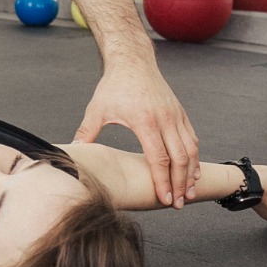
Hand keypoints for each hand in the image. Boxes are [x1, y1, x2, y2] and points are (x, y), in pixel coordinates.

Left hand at [73, 60, 199, 206]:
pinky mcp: (180, 113)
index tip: (165, 198)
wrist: (133, 62)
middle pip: (180, 158)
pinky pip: (191, 138)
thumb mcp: (97, 109)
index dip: (162, 181)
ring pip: (190, 149)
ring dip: (191, 173)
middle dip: (180, 183)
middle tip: (178, 204)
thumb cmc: (113, 86)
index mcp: (145, 121)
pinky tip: (191, 171)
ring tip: (189, 193)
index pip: (159, 158)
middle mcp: (165, 119)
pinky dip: (194, 157)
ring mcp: (176, 116)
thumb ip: (86, 132)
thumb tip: (73, 151)